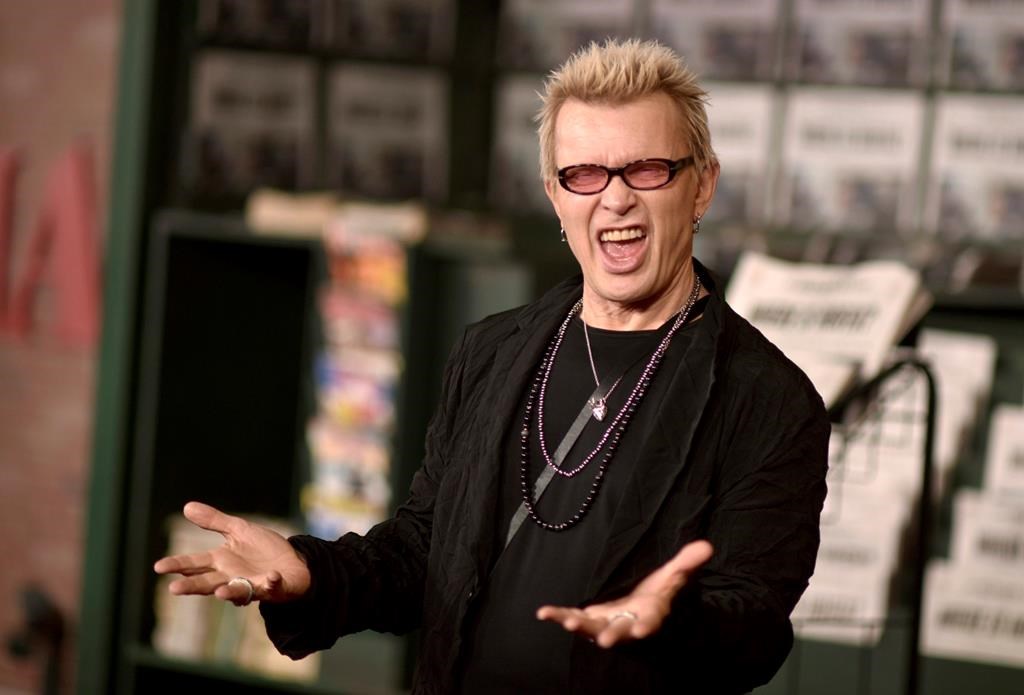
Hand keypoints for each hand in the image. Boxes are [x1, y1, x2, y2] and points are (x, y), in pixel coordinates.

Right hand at [153, 501, 311, 604]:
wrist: (293, 563)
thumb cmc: (263, 550)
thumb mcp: (239, 530)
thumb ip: (214, 522)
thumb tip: (186, 506)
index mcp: (222, 562)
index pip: (195, 564)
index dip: (178, 564)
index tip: (159, 566)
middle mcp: (232, 577)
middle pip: (208, 582)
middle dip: (193, 585)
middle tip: (174, 588)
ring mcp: (252, 585)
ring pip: (237, 591)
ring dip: (230, 592)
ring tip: (219, 592)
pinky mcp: (274, 587)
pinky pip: (272, 586)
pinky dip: (271, 583)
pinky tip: (271, 577)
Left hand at [536, 539, 712, 647]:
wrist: (641, 609)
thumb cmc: (658, 594)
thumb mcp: (673, 576)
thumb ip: (687, 562)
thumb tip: (707, 546)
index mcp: (650, 616)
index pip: (651, 623)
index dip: (647, 627)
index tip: (642, 631)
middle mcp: (627, 625)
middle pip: (619, 633)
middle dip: (611, 636)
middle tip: (603, 642)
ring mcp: (606, 624)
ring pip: (591, 629)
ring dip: (579, 626)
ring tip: (565, 622)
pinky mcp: (590, 620)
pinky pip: (573, 618)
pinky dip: (559, 616)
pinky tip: (542, 613)